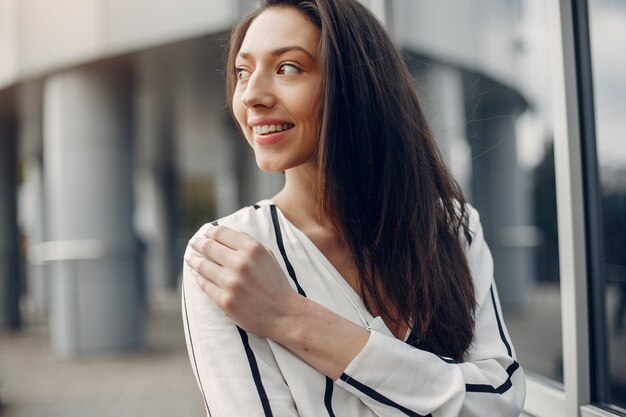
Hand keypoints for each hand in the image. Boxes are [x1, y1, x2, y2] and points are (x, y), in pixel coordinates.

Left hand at [185, 224, 299, 337]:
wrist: (284, 313)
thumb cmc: (275, 283)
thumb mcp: (267, 256)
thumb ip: (248, 243)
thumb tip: (224, 234)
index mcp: (252, 248)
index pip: (221, 233)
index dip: (210, 232)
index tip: (204, 233)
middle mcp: (241, 263)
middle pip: (209, 247)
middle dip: (198, 243)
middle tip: (193, 243)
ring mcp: (231, 283)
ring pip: (202, 266)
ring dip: (194, 260)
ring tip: (190, 258)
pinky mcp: (224, 300)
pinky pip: (204, 285)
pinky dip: (199, 278)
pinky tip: (197, 275)